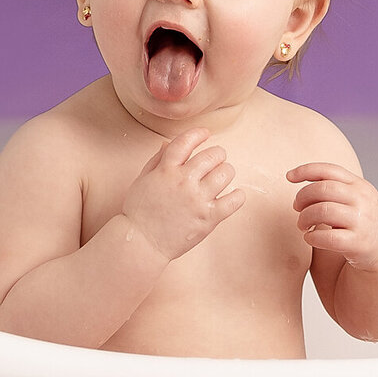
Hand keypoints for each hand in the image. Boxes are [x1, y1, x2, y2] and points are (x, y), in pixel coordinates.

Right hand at [123, 130, 243, 262]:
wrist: (141, 242)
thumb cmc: (139, 212)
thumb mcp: (143, 180)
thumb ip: (157, 160)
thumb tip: (167, 143)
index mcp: (166, 170)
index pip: (186, 141)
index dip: (199, 134)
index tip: (206, 134)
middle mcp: (184, 181)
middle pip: (212, 155)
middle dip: (217, 153)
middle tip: (217, 158)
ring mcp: (198, 200)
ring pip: (225, 173)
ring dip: (227, 171)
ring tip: (223, 175)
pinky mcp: (209, 218)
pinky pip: (233, 201)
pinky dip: (238, 196)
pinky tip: (235, 194)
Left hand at [287, 163, 377, 271]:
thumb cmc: (361, 220)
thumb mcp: (355, 197)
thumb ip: (335, 186)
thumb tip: (298, 176)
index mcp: (359, 185)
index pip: (329, 170)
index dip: (306, 170)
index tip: (289, 177)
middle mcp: (362, 199)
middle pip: (323, 189)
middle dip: (303, 197)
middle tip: (297, 208)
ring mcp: (362, 221)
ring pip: (323, 211)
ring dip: (305, 218)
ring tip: (302, 225)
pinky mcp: (358, 243)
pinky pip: (328, 238)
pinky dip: (313, 237)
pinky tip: (310, 238)